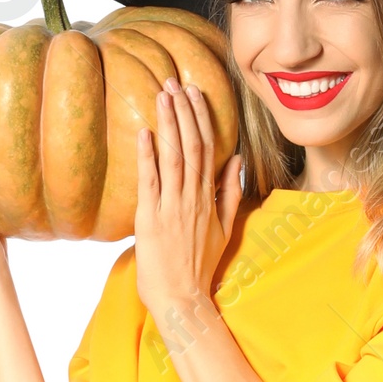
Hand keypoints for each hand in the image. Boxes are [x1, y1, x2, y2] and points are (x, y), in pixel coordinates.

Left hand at [134, 78, 244, 332]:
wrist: (184, 299)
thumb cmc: (199, 267)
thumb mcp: (224, 229)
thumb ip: (231, 194)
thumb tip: (238, 162)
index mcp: (209, 198)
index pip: (208, 149)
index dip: (200, 118)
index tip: (193, 93)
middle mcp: (193, 198)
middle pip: (193, 146)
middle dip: (184, 112)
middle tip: (175, 82)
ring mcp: (173, 208)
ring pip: (174, 157)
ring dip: (168, 124)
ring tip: (162, 95)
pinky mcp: (152, 220)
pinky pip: (151, 183)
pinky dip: (148, 156)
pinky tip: (145, 133)